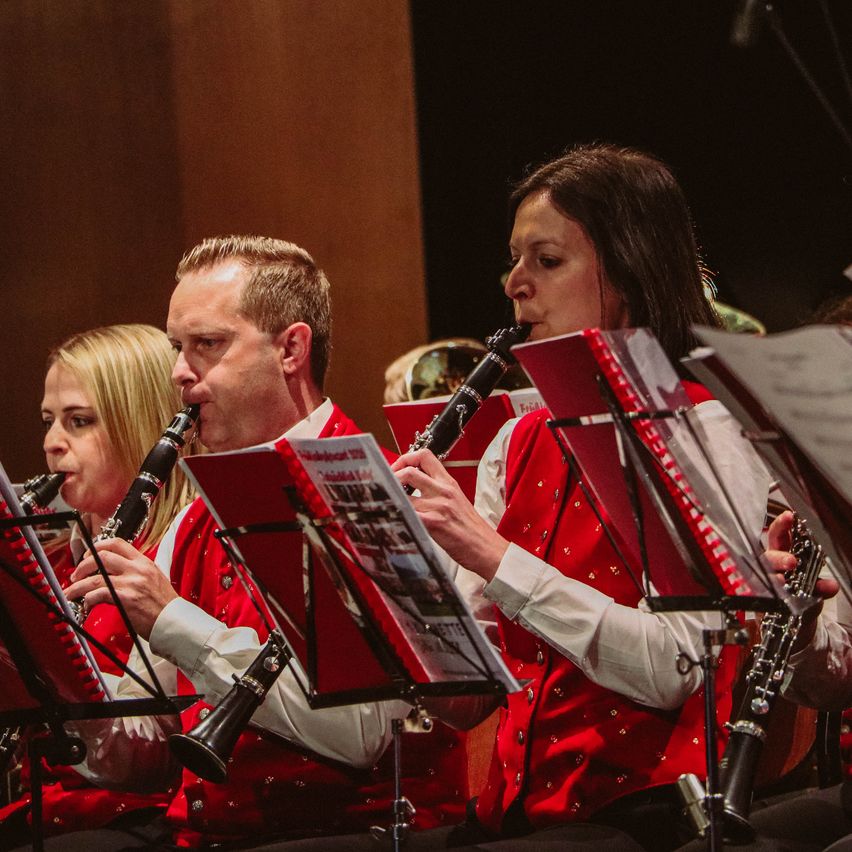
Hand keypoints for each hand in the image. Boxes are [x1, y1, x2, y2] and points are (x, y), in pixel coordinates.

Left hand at [66, 538, 177, 639]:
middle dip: (83, 565)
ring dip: (78, 585)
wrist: (173, 620)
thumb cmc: (164, 604)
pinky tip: (87, 604)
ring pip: (94, 578)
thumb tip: (115, 570)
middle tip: (76, 575)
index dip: (97, 546)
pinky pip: (98, 594)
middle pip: (101, 557)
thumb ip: (136, 571)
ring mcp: (131, 583)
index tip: (88, 555)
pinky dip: (88, 599)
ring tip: (71, 592)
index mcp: (144, 562)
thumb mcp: (154, 578)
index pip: (117, 543)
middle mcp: (137, 569)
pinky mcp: (125, 599)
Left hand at [391, 448, 507, 580]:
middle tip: (385, 484)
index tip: (398, 467)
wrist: (486, 548)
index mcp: (449, 483)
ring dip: (390, 496)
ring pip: (403, 492)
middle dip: (392, 476)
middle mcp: (443, 491)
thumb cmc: (472, 530)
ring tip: (386, 502)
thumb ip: (438, 492)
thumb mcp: (458, 501)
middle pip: (410, 470)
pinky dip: (396, 513)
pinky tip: (392, 518)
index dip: (406, 458)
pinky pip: (408, 513)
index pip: (425, 456)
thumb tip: (415, 490)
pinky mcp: (433, 523)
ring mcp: (437, 506)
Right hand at [765, 510, 837, 648]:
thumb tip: (831, 585)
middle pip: (767, 554)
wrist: (794, 622)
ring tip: (783, 580)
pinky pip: (760, 592)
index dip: (782, 525)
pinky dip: (768, 593)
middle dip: (778, 556)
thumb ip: (822, 587)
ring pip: (760, 573)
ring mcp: (762, 580)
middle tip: (792, 561)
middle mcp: (769, 565)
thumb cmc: (800, 597)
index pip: (779, 535)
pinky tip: (775, 595)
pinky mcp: (758, 596)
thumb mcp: (814, 590)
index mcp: (782, 554)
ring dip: (772, 576)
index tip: (789, 518)